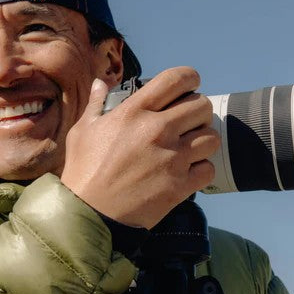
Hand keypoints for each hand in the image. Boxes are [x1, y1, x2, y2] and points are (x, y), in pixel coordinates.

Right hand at [60, 66, 219, 228]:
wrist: (89, 215)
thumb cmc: (83, 173)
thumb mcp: (82, 132)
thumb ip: (96, 105)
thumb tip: (101, 84)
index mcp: (134, 112)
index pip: (176, 79)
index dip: (190, 78)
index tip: (191, 85)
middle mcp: (157, 130)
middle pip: (201, 106)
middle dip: (198, 112)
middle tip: (188, 123)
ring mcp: (171, 159)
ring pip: (211, 138)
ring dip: (203, 142)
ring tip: (189, 149)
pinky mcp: (179, 186)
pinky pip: (208, 169)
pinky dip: (201, 171)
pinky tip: (187, 172)